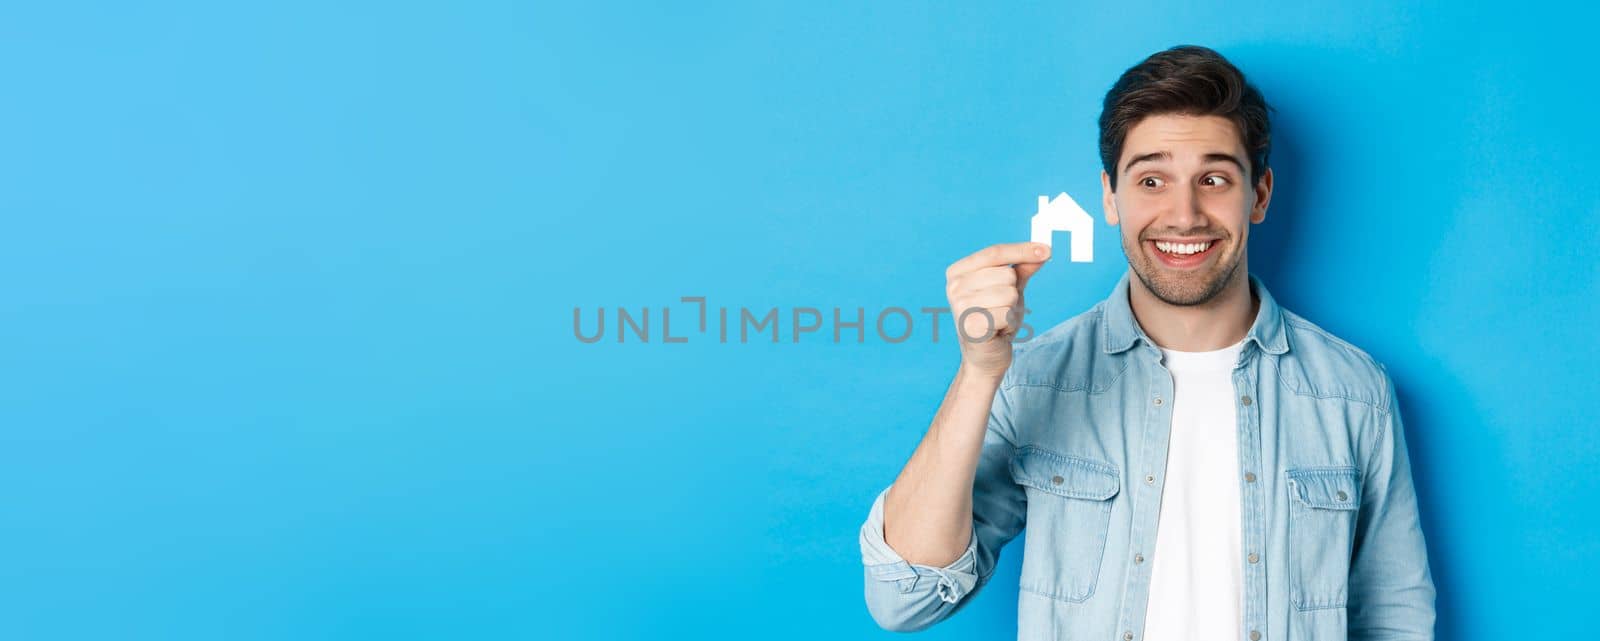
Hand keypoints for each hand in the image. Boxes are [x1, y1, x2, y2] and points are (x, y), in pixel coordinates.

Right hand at [943, 242, 1049, 378]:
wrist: (985, 356)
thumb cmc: (995, 319)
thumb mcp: (1009, 289)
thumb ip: (1022, 268)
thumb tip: (1043, 250)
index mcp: (958, 272)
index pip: (995, 252)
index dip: (1022, 250)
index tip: (1047, 250)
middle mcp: (954, 286)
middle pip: (1006, 274)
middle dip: (1013, 293)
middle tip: (1001, 309)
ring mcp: (960, 306)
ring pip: (1009, 294)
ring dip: (1012, 310)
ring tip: (999, 320)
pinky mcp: (970, 325)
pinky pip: (1007, 313)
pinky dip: (1009, 323)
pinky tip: (998, 330)